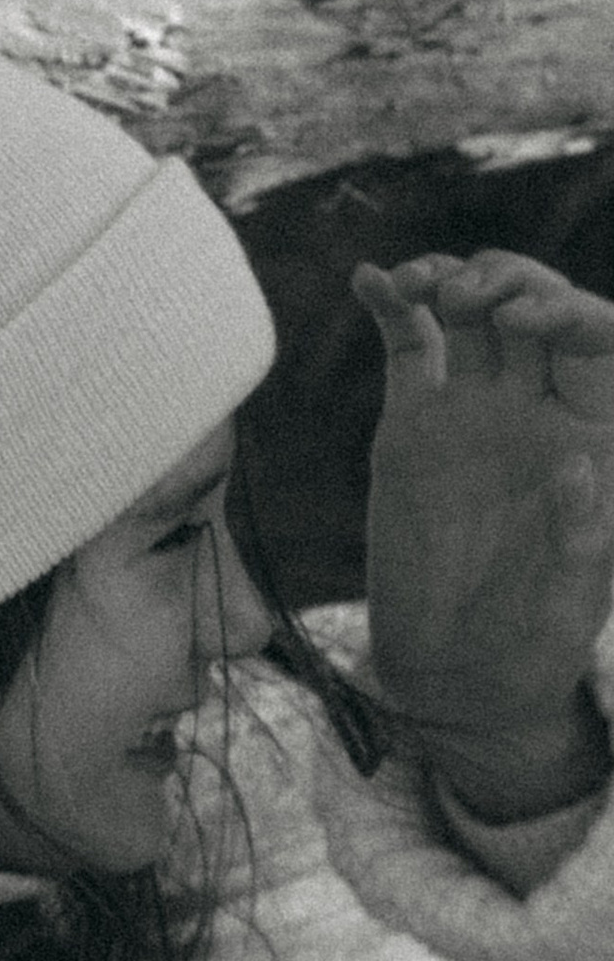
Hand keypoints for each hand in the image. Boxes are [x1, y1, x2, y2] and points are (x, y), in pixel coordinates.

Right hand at [355, 250, 613, 821]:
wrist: (453, 681)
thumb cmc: (532, 647)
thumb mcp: (572, 603)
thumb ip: (583, 536)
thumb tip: (578, 464)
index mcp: (595, 433)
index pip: (598, 341)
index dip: (572, 311)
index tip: (529, 319)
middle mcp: (537, 409)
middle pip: (534, 308)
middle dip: (509, 282)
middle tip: (472, 298)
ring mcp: (471, 411)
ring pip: (469, 315)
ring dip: (449, 279)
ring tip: (422, 285)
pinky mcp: (411, 426)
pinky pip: (406, 348)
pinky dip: (389, 307)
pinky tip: (370, 281)